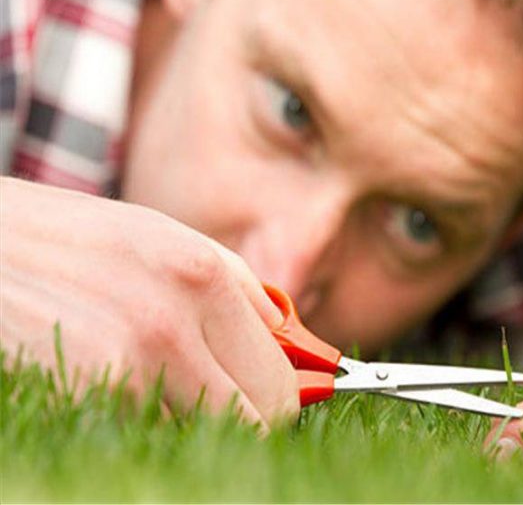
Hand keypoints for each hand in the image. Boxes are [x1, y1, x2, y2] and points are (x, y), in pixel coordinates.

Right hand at [0, 178, 298, 430]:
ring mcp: (121, 371)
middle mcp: (170, 327)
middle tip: (218, 399)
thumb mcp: (165, 238)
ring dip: (189, 422)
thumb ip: (239, 290)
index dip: (277, 400)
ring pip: (198, 438)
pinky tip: (115, 385)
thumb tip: (295, 343)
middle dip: (245, 420)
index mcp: (202, 277)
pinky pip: (140, 436)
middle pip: (254, 425)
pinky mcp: (77, 400)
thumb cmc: (74, 239)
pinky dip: (139, 425)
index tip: (262, 397)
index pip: (280, 385)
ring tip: (154, 379)